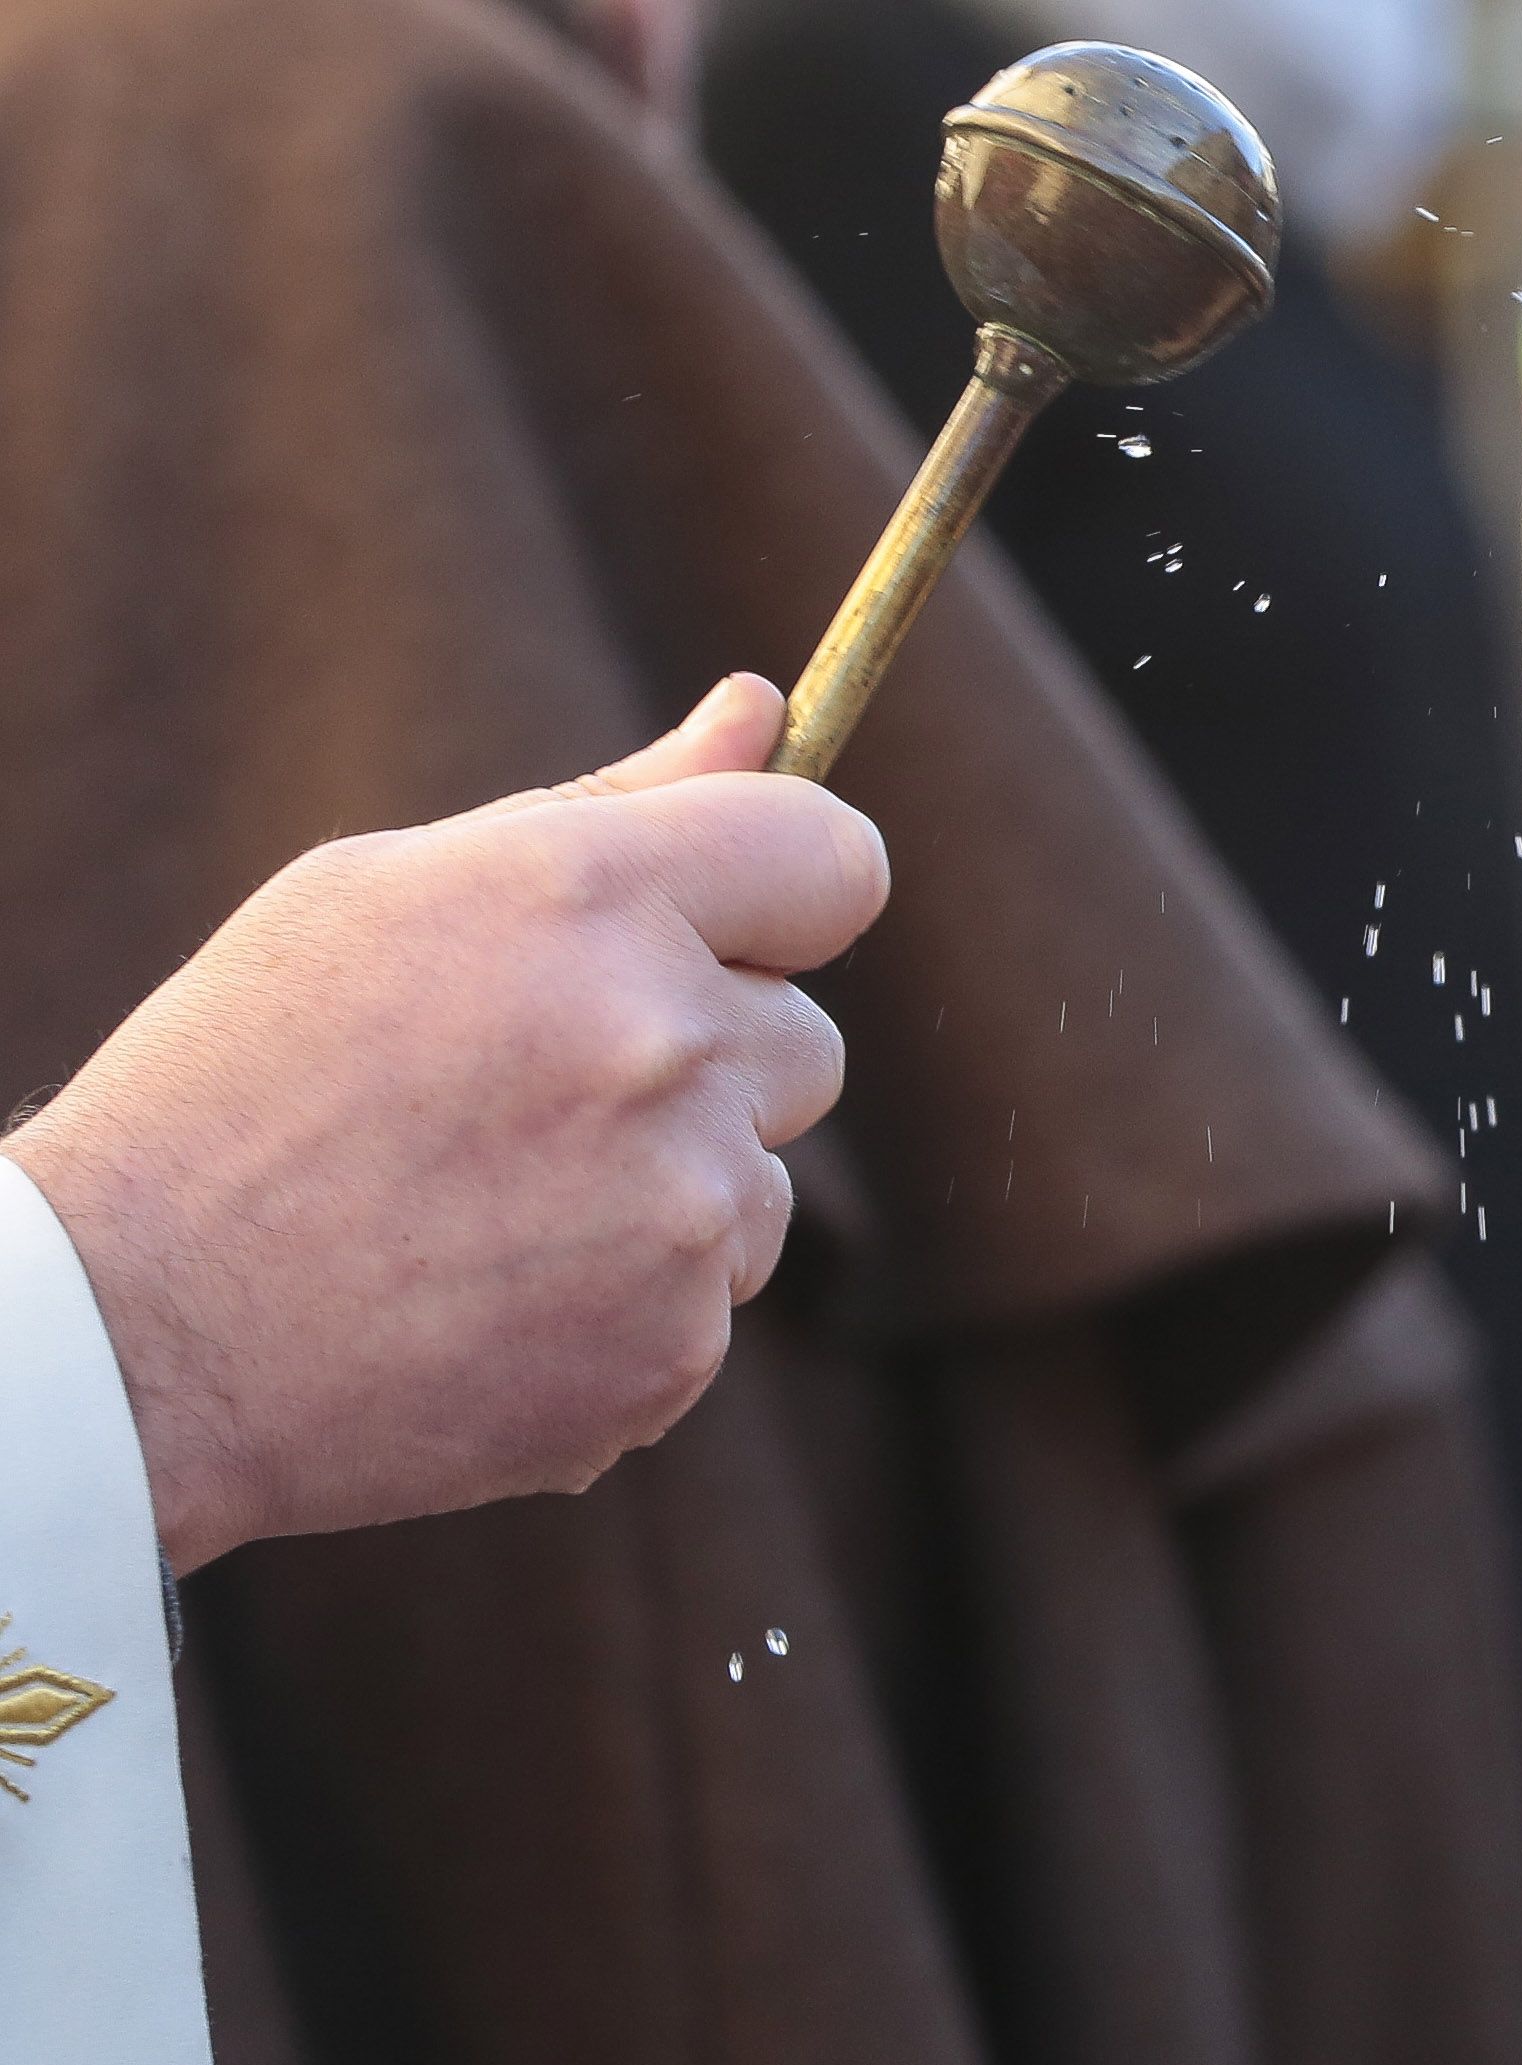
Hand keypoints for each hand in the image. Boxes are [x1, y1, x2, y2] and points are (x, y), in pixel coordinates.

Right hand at [1, 675, 888, 1570]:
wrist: (139, 1337)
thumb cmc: (247, 1086)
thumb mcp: (389, 897)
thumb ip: (612, 811)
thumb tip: (762, 715)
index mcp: (584, 897)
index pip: (832, 857)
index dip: (796, 892)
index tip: (751, 929)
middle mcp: (659, 1040)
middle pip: (806, 1040)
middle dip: (709, 1066)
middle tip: (537, 1104)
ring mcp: (681, 1202)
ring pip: (760, 1181)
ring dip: (670, 1193)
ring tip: (492, 1212)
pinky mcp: (678, 1341)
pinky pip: (712, 1300)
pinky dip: (631, 1307)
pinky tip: (494, 1303)